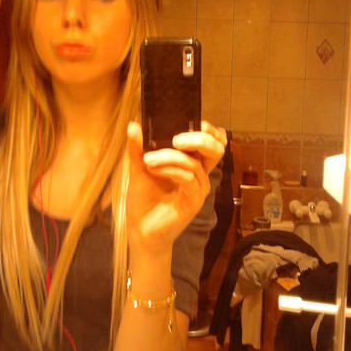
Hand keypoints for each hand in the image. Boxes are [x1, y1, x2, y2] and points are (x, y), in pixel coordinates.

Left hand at [126, 121, 225, 256]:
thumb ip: (138, 148)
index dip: (208, 129)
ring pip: (195, 163)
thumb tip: (134, 125)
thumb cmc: (144, 200)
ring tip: (147, 160)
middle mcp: (199, 174)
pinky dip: (170, 170)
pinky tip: (153, 169)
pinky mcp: (193, 201)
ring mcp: (198, 188)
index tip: (193, 121)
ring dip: (170, 156)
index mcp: (191, 163)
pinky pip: (188, 178)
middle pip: (216, 148)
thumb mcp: (139, 168)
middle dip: (199, 137)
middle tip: (176, 138)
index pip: (212, 141)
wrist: (140, 229)